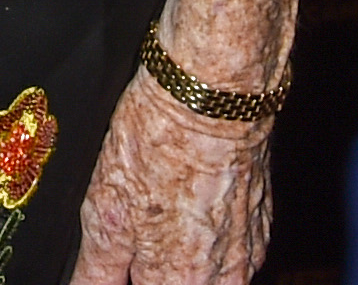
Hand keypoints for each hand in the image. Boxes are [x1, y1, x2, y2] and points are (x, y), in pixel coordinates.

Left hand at [73, 0, 291, 283]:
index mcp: (181, 281)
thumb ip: (98, 265)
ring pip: (205, 278)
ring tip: (154, 215)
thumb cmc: (158, 140)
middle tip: (129, 241)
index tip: (107, 263)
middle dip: (148, 269)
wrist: (213, 91)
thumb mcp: (107, 206)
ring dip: (176, 261)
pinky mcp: (259, 225)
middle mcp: (222, 280)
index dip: (118, 278)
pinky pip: (228, 254)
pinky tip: (181, 205)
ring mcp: (247, 254)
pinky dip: (201, 241)